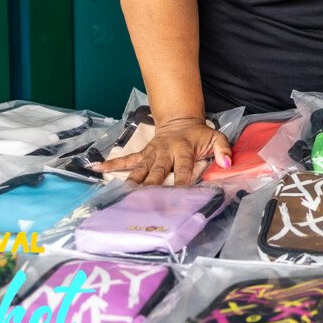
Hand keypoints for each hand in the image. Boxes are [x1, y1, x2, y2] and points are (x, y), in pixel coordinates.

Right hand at [93, 117, 231, 185]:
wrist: (181, 121)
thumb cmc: (199, 136)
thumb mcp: (216, 138)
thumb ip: (223, 150)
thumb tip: (227, 164)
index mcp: (182, 149)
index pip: (182, 168)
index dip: (181, 181)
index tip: (178, 196)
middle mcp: (164, 152)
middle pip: (157, 171)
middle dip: (151, 186)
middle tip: (144, 201)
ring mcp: (151, 154)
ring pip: (139, 169)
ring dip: (131, 180)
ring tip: (121, 192)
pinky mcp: (142, 154)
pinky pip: (126, 160)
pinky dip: (111, 164)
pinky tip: (96, 168)